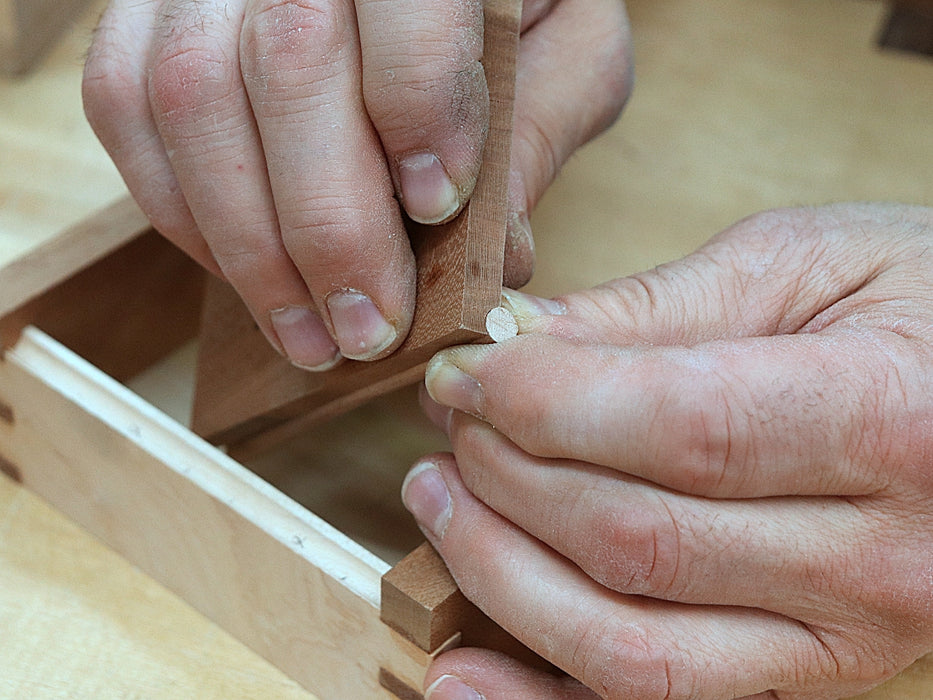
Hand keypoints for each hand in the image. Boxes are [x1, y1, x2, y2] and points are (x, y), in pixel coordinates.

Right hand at [82, 0, 630, 369]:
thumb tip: (490, 258)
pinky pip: (123, 106)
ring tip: (307, 336)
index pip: (405, 6)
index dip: (416, 112)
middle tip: (367, 330)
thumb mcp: (567, 45)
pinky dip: (180, 210)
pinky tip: (244, 271)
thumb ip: (538, 130)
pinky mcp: (146, 11)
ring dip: (248, 247)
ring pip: (190, 98)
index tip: (436, 208)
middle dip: (329, 229)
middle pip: (286, 67)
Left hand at [403, 203, 932, 698]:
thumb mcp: (805, 264)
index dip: (543, 404)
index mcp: (892, 419)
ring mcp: (845, 640)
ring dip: (500, 576)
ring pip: (630, 646)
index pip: (681, 429)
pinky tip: (455, 669)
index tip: (463, 373)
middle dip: (507, 476)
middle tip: (452, 421)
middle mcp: (880, 558)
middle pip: (638, 540)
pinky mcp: (804, 678)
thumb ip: (656, 310)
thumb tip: (517, 343)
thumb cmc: (919, 304)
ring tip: (438, 501)